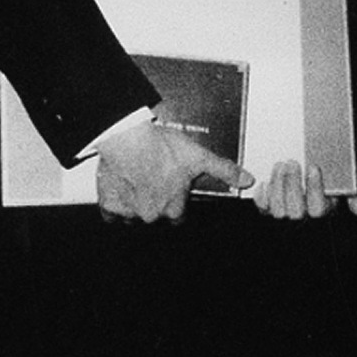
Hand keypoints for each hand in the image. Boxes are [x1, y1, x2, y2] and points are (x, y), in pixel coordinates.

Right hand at [96, 121, 250, 222]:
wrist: (128, 139)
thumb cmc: (161, 147)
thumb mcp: (199, 156)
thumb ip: (224, 170)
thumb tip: (246, 180)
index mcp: (174, 208)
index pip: (177, 216)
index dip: (175, 201)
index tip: (171, 189)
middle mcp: (153, 214)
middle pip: (155, 215)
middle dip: (154, 201)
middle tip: (153, 178)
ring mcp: (130, 213)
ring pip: (134, 217)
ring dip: (136, 204)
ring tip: (137, 180)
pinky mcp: (110, 206)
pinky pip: (112, 215)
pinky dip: (115, 204)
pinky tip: (120, 188)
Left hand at [252, 161, 356, 219]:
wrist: (313, 163)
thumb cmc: (333, 174)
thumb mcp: (351, 178)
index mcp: (323, 209)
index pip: (318, 209)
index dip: (315, 190)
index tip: (314, 168)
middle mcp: (304, 214)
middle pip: (296, 211)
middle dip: (292, 186)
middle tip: (292, 162)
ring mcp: (286, 211)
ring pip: (278, 210)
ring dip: (277, 186)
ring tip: (280, 165)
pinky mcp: (270, 206)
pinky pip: (263, 207)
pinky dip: (262, 196)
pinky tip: (265, 182)